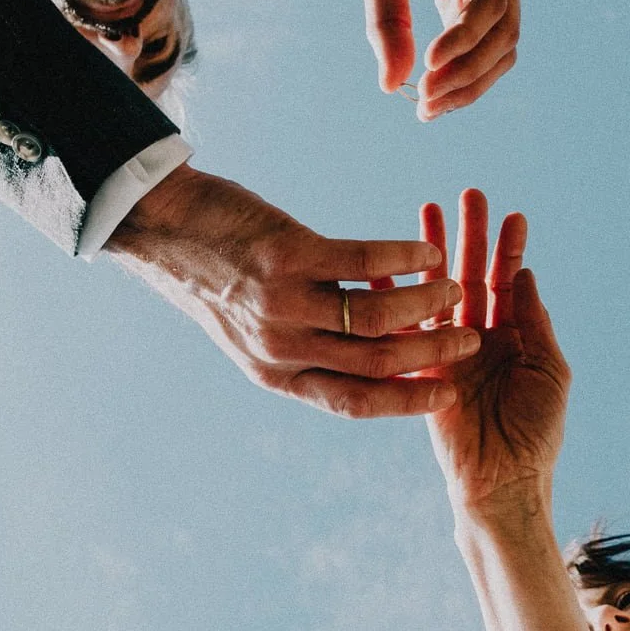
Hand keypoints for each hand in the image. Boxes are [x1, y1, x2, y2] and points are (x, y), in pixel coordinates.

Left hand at [107, 163, 479, 417]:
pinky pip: (364, 263)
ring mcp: (284, 303)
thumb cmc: (216, 274)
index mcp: (276, 374)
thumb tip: (361, 353)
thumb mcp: (251, 330)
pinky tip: (428, 250)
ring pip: (378, 316)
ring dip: (427, 303)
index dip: (407, 403)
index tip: (448, 395)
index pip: (355, 402)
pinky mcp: (287, 256)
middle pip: (378, 362)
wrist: (160, 227)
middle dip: (433, 353)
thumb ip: (302, 346)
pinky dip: (405, 257)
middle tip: (469, 338)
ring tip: (454, 287)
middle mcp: (280, 347)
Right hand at [357, 0, 525, 119]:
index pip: (480, 55)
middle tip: (427, 105)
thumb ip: (390, 30)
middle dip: (465, 87)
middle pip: (499, 53)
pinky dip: (465, 35)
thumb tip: (391, 86)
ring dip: (466, 68)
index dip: (458, 88)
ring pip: (501, 33)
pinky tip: (437, 55)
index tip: (421, 108)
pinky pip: (491, 1)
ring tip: (429, 87)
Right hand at [418, 189, 570, 512]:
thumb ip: (534, 323)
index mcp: (513, 339)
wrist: (504, 483)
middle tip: (469, 194)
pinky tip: (386, 265)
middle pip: (472, 276)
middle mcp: (478, 340)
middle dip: (470, 236)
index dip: (510, 249)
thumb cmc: (536, 433)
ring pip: (438, 293)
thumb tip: (526, 275)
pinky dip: (395, 298)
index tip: (513, 215)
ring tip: (428, 209)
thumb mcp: (549, 372)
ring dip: (432, 254)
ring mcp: (447, 352)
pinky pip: (405, 328)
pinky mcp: (419, 370)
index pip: (509, 283)